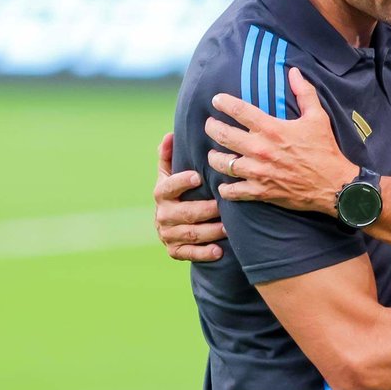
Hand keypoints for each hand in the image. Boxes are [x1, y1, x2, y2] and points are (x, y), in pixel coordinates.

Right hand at [153, 133, 224, 261]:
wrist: (172, 222)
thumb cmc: (179, 191)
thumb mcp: (171, 173)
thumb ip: (169, 156)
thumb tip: (169, 135)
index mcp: (162, 193)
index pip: (168, 187)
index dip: (180, 182)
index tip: (197, 177)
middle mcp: (162, 214)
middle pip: (183, 213)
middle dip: (204, 210)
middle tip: (223, 206)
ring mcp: (168, 234)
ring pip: (190, 234)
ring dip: (210, 231)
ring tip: (228, 227)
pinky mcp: (175, 251)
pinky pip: (189, 254)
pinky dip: (203, 253)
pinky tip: (219, 251)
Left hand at [206, 68, 358, 212]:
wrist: (333, 185)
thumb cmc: (325, 150)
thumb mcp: (318, 118)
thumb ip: (304, 93)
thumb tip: (294, 71)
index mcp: (272, 128)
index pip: (239, 110)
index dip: (223, 102)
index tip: (216, 100)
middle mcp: (260, 149)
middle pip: (222, 135)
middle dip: (211, 127)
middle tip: (210, 125)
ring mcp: (258, 172)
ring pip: (221, 163)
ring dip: (214, 157)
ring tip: (214, 153)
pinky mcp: (260, 191)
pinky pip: (232, 190)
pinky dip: (225, 188)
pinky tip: (225, 183)